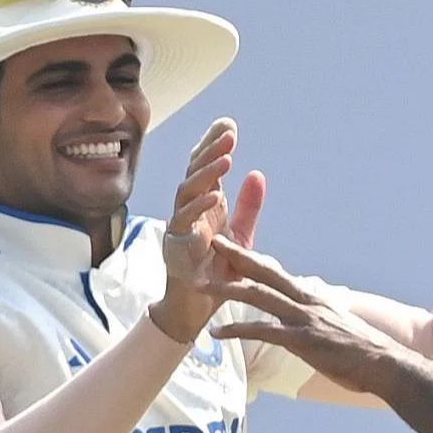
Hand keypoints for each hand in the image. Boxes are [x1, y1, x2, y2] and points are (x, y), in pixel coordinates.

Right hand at [152, 118, 266, 341]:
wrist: (198, 308)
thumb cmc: (215, 272)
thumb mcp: (240, 236)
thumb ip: (248, 207)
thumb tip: (258, 173)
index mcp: (203, 205)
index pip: (206, 167)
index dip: (214, 145)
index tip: (229, 124)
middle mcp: (188, 210)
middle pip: (194, 172)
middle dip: (211, 150)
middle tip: (230, 132)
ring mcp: (179, 226)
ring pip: (187, 191)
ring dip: (206, 174)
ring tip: (227, 157)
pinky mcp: (175, 247)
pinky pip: (183, 223)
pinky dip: (199, 208)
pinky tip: (216, 196)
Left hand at [204, 238, 411, 396]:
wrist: (386, 365)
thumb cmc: (365, 352)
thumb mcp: (340, 326)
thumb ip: (321, 317)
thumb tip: (314, 315)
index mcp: (314, 297)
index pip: (278, 273)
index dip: (255, 260)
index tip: (235, 248)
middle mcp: (307, 302)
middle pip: (265, 272)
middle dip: (237, 256)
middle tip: (213, 242)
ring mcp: (304, 320)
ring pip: (258, 296)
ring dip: (226, 290)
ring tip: (200, 287)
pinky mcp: (302, 340)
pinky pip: (262, 331)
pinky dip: (237, 330)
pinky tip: (217, 332)